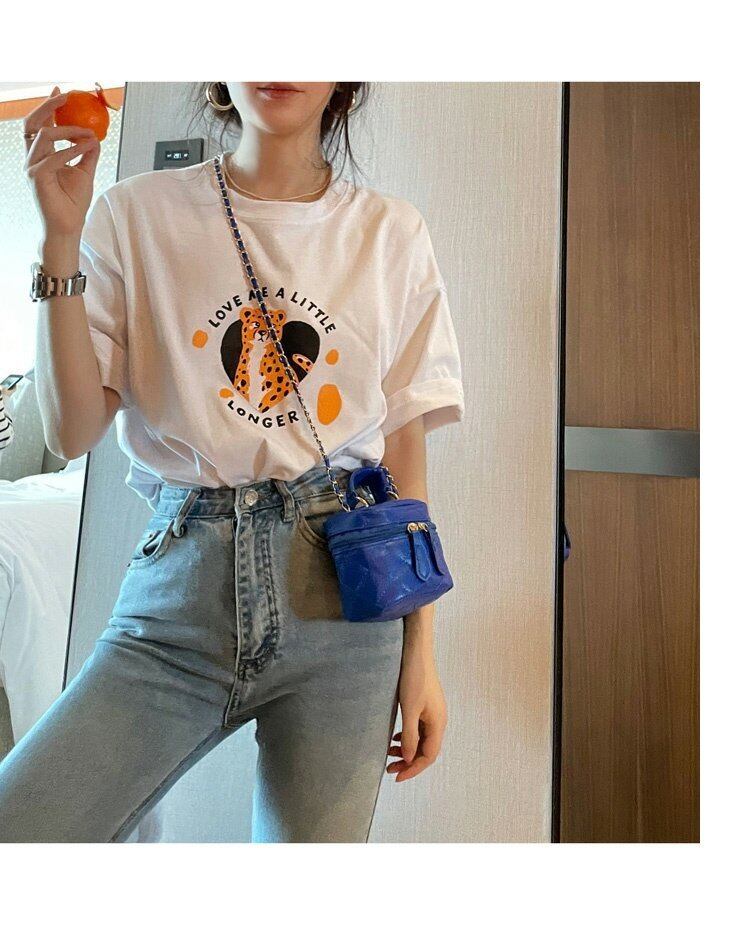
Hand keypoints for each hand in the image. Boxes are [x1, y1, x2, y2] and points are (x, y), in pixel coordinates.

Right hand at [24, 86, 100, 238]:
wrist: (68, 226)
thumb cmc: (73, 202)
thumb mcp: (85, 172)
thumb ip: (88, 153)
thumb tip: (95, 136)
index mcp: (40, 155)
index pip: (39, 125)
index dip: (47, 106)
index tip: (60, 92)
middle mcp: (32, 158)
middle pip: (33, 123)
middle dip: (48, 106)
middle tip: (65, 97)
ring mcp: (32, 167)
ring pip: (45, 135)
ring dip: (69, 130)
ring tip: (88, 133)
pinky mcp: (37, 177)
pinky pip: (54, 156)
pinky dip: (72, 149)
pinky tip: (86, 146)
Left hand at [387, 646, 446, 782]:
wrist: (417, 654)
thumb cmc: (414, 679)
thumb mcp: (409, 710)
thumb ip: (410, 736)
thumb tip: (409, 759)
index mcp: (438, 724)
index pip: (429, 756)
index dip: (413, 769)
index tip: (396, 776)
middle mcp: (439, 721)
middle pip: (426, 750)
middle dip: (409, 762)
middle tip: (389, 767)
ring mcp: (433, 713)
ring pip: (422, 740)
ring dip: (408, 750)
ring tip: (390, 753)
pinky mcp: (427, 706)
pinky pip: (420, 729)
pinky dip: (409, 737)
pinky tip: (397, 737)